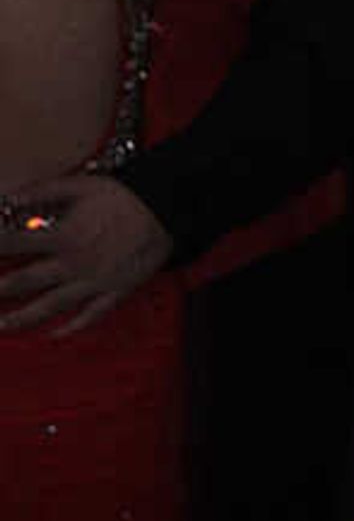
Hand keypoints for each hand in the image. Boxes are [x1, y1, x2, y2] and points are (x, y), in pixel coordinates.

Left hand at [0, 176, 172, 332]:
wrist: (169, 212)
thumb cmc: (127, 198)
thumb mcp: (80, 185)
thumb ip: (41, 191)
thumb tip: (8, 199)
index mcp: (62, 236)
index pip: (12, 244)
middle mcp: (73, 264)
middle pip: (24, 282)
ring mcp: (93, 281)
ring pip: (50, 306)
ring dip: (22, 318)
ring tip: (2, 324)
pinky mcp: (115, 291)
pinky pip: (91, 315)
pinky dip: (72, 328)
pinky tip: (56, 335)